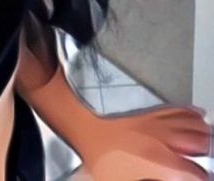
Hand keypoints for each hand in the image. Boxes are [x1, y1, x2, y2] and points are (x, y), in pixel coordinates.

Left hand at [71, 104, 211, 180]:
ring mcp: (157, 124)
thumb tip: (172, 178)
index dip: (203, 179)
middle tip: (211, 158)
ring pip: (192, 125)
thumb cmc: (101, 161)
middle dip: (209, 153)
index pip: (195, 174)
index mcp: (161, 163)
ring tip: (211, 140)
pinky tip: (198, 114)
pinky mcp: (148, 113)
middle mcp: (164, 141)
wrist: (84, 129)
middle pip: (200, 144)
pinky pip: (176, 110)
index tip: (205, 179)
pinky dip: (190, 113)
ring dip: (205, 133)